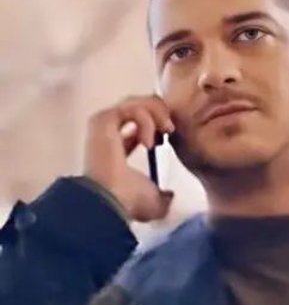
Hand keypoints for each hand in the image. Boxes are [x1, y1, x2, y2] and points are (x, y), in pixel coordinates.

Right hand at [83, 95, 175, 222]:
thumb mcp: (154, 199)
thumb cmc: (128, 202)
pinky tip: (148, 142)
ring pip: (134, 102)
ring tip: (165, 130)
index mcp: (117, 147)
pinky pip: (130, 108)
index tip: (169, 134)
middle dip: (158, 111)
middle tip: (170, 128)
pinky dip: (145, 120)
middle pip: (136, 105)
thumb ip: (163, 195)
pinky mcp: (103, 121)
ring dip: (155, 112)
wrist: (112, 201)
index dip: (157, 121)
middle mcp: (108, 133)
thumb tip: (170, 195)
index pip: (137, 122)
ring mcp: (104, 125)